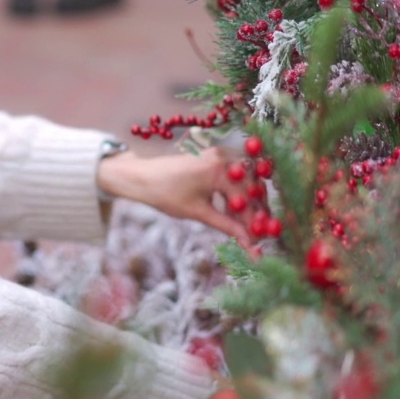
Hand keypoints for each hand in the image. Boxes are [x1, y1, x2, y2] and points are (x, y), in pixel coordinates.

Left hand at [97, 147, 259, 248]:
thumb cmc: (165, 193)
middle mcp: (222, 157)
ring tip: (246, 226)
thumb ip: (226, 226)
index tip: (259, 240)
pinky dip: (235, 194)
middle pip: (251, 186)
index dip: (254, 222)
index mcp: (219, 168)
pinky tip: (233, 212)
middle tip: (258, 234)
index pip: (246, 198)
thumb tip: (247, 243)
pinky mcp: (212, 158)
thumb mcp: (198, 212)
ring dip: (247, 203)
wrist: (140, 177)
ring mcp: (218, 155)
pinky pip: (232, 176)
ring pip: (243, 181)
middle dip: (256, 211)